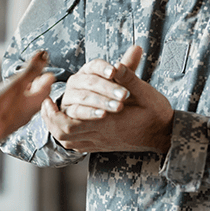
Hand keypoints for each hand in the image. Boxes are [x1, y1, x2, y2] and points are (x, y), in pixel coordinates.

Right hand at [0, 50, 53, 142]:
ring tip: (17, 77)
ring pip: (27, 96)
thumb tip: (44, 54)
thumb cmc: (0, 108)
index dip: (43, 69)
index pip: (48, 81)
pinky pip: (17, 103)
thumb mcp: (17, 84)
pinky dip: (15, 94)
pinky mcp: (9, 118)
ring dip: (24, 85)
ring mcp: (20, 114)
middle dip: (35, 77)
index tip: (36, 59)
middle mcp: (31, 109)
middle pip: (39, 89)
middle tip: (29, 66)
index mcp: (37, 100)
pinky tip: (6, 92)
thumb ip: (31, 70)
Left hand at [42, 45, 173, 153]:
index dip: (54, 114)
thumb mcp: (146, 92)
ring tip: (51, 112)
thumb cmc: (155, 112)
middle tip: (45, 103)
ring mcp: (100, 142)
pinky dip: (66, 136)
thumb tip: (116, 64)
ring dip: (56, 128)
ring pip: (68, 142)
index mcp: (109, 121)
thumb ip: (130, 77)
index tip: (48, 99)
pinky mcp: (102, 145)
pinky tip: (65, 122)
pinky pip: (77, 146)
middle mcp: (101, 134)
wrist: (164, 134)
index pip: (71, 124)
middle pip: (64, 135)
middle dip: (49, 120)